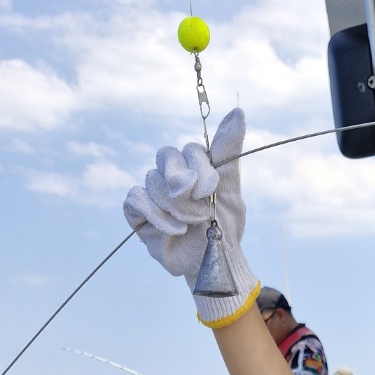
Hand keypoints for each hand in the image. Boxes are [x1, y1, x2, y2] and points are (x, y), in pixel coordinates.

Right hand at [123, 108, 258, 325]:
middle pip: (165, 156)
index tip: (212, 189)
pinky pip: (136, 198)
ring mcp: (153, 192)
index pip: (189, 149)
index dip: (198, 166)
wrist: (211, 262)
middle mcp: (171, 174)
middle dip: (183, 182)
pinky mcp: (137, 211)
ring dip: (174, 205)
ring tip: (190, 224)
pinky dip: (156, 214)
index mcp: (193, 165)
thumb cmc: (223, 225)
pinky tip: (174, 230)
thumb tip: (238, 112)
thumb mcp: (231, 187)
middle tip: (199, 204)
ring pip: (152, 180)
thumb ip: (228, 151)